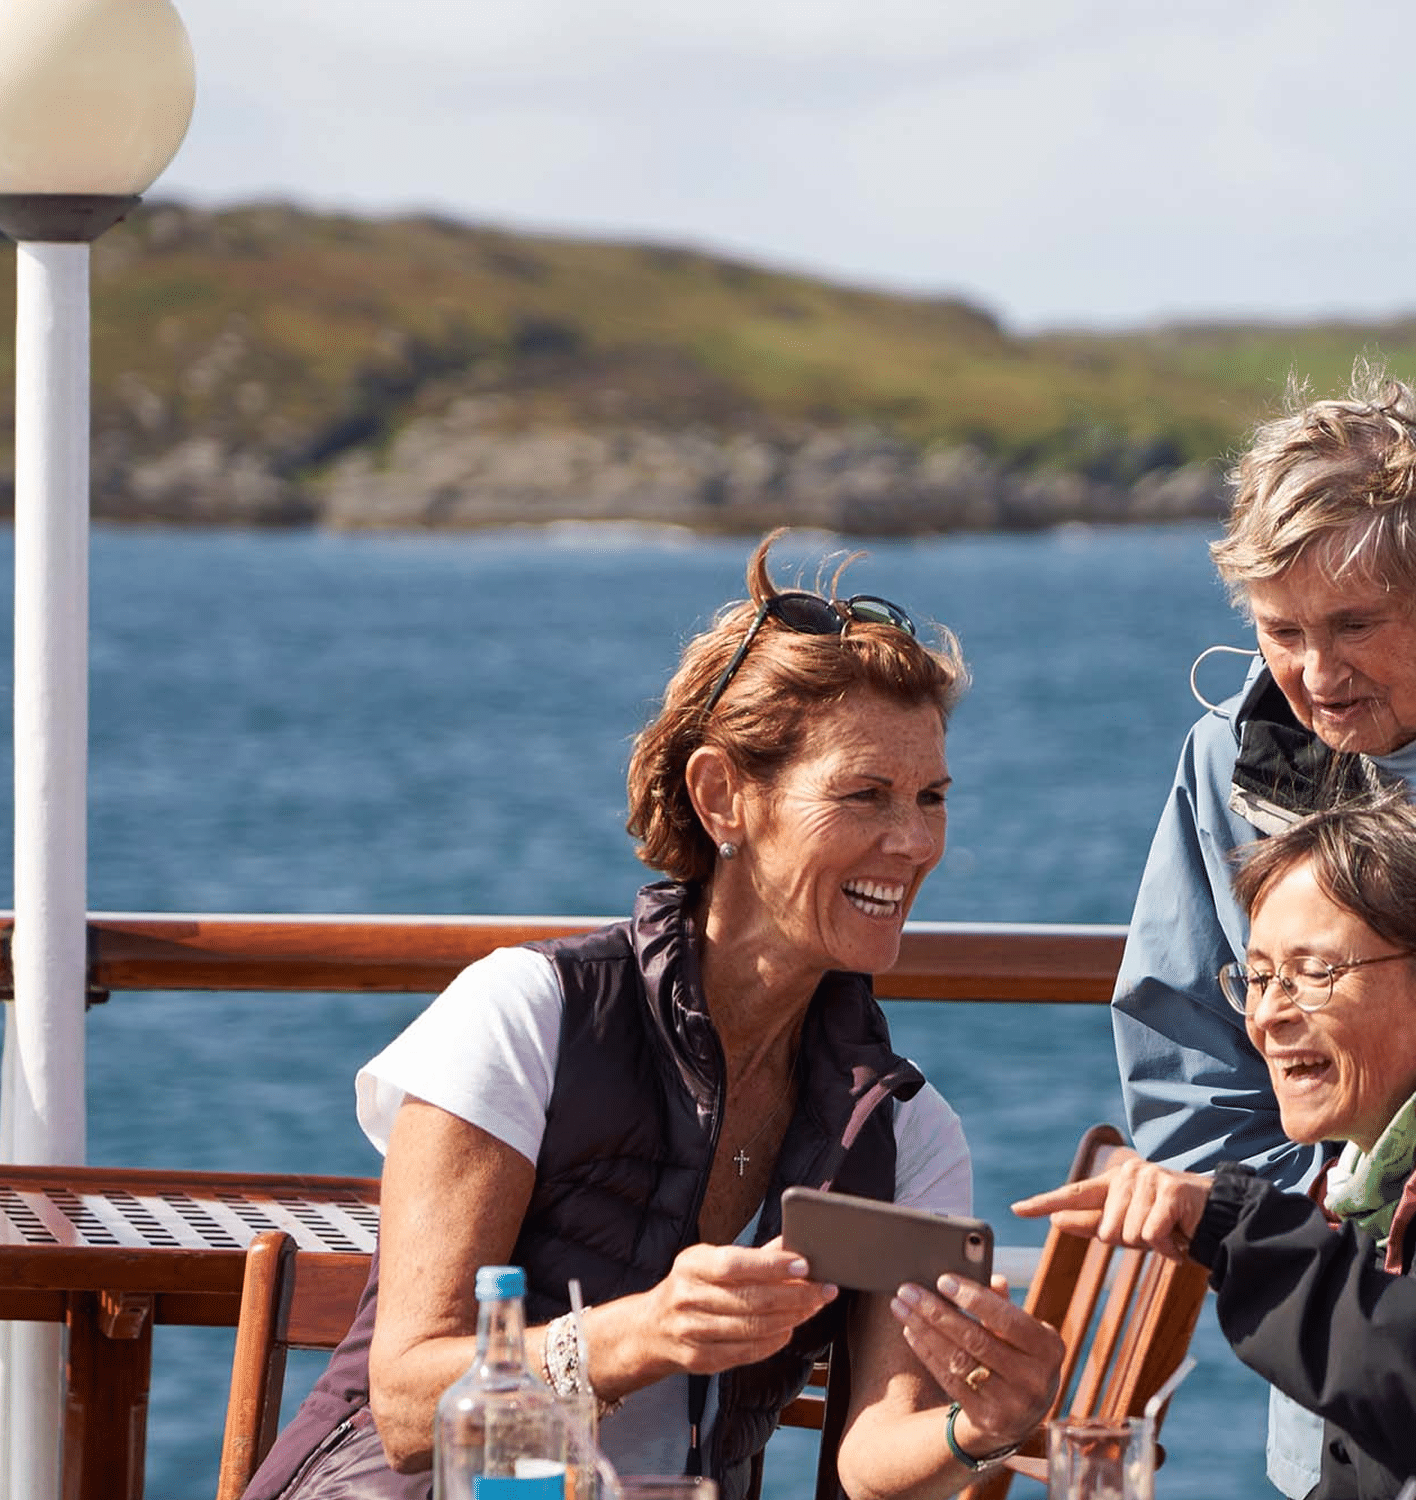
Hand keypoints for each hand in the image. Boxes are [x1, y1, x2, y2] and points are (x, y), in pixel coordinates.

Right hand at [641, 1236, 836, 1377]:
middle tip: (824, 1289)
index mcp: (692, 1264)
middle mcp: (688, 1297)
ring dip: (791, 1318)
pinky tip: (790, 1328)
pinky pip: (746, 1352)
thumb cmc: (693, 1286)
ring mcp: (692, 1331)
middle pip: (750, 1299)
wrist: (651, 1329)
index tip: (805, 1265)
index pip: (735, 1264)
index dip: (772, 1266)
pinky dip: (774, 1341)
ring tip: (814, 1307)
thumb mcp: (711, 1261)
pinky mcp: (700, 1359)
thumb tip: (798, 1240)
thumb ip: (755, 1255)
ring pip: (752, 1328)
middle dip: (795, 1295)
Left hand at [890, 1272, 1060, 1456]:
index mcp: (1049, 1348)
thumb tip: (992, 1279)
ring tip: (902, 1307)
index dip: (974, 1298)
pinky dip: (927, 1353)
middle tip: (908, 1291)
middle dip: (936, 1312)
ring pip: (958, 1361)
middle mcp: (1034, 1379)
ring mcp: (1012, 1404)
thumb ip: (1006, 1304)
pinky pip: (950, 1381)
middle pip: (975, 1339)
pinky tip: (911, 1332)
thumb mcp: (1024, 1332)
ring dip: (924, 1330)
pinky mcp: (987, 1420)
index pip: (1007, 1319)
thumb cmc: (1019, 1355)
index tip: (943, 1280)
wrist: (1023, 1415)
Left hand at [1011, 1148, 1212, 1259]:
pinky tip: (1180, 1240)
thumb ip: (1093, 1222)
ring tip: (1170, 1234)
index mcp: (1113, 1183)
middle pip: (1106, 1231)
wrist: (1220, 1220)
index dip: (1044, 1202)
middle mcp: (1127, 1175)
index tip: (1016, 1209)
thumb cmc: (1171, 1224)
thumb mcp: (1130, 1225)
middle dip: (1133, 1243)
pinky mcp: (1168, 1191)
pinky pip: (1152, 1234)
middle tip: (1157, 1235)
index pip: (1073, 1193)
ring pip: (1129, 1235)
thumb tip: (1055, 1220)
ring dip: (1153, 1245)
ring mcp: (1148, 1179)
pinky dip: (1168, 1248)